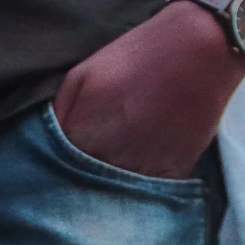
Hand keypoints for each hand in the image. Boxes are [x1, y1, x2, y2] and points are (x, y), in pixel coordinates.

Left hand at [51, 0, 244, 180]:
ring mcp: (145, 169)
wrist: (198, 51)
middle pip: (87, 185)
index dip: (58, 163)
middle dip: (83, 177)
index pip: (58, 167)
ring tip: (119, 158)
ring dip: (113, 184)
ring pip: (119, 193)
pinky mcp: (175, 173)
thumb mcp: (83, 74)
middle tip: (91, 159)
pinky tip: (144, 159)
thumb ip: (60, 112)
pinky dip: (143, 182)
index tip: (62, 157)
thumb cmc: (137, 55)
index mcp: (83, 132)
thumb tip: (46, 140)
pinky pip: (150, 191)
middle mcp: (111, 157)